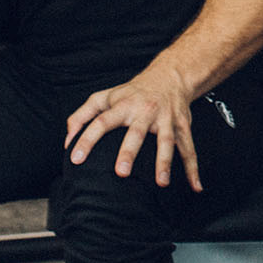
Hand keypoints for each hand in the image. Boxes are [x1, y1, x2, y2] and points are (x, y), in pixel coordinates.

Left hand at [65, 63, 200, 189]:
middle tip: (121, 172)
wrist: (170, 76)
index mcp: (123, 106)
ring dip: (164, 162)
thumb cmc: (133, 92)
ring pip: (166, 141)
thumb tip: (67, 140)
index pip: (101, 122)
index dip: (87, 139)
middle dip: (129, 152)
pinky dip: (193, 168)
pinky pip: (188, 148)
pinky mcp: (182, 126)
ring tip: (161, 182)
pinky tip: (195, 186)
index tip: (75, 158)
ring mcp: (165, 119)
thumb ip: (81, 116)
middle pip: (135, 132)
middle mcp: (144, 111)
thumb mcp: (105, 97)